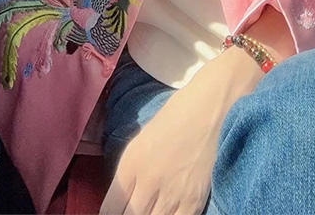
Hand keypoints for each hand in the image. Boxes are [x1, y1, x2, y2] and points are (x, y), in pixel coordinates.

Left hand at [99, 79, 222, 214]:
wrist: (204, 110)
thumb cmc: (171, 120)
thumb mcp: (139, 144)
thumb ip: (128, 175)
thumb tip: (121, 202)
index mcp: (130, 164)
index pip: (110, 208)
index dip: (111, 214)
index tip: (118, 211)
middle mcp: (148, 181)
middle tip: (135, 208)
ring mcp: (172, 192)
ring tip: (153, 209)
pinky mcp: (194, 199)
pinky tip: (169, 211)